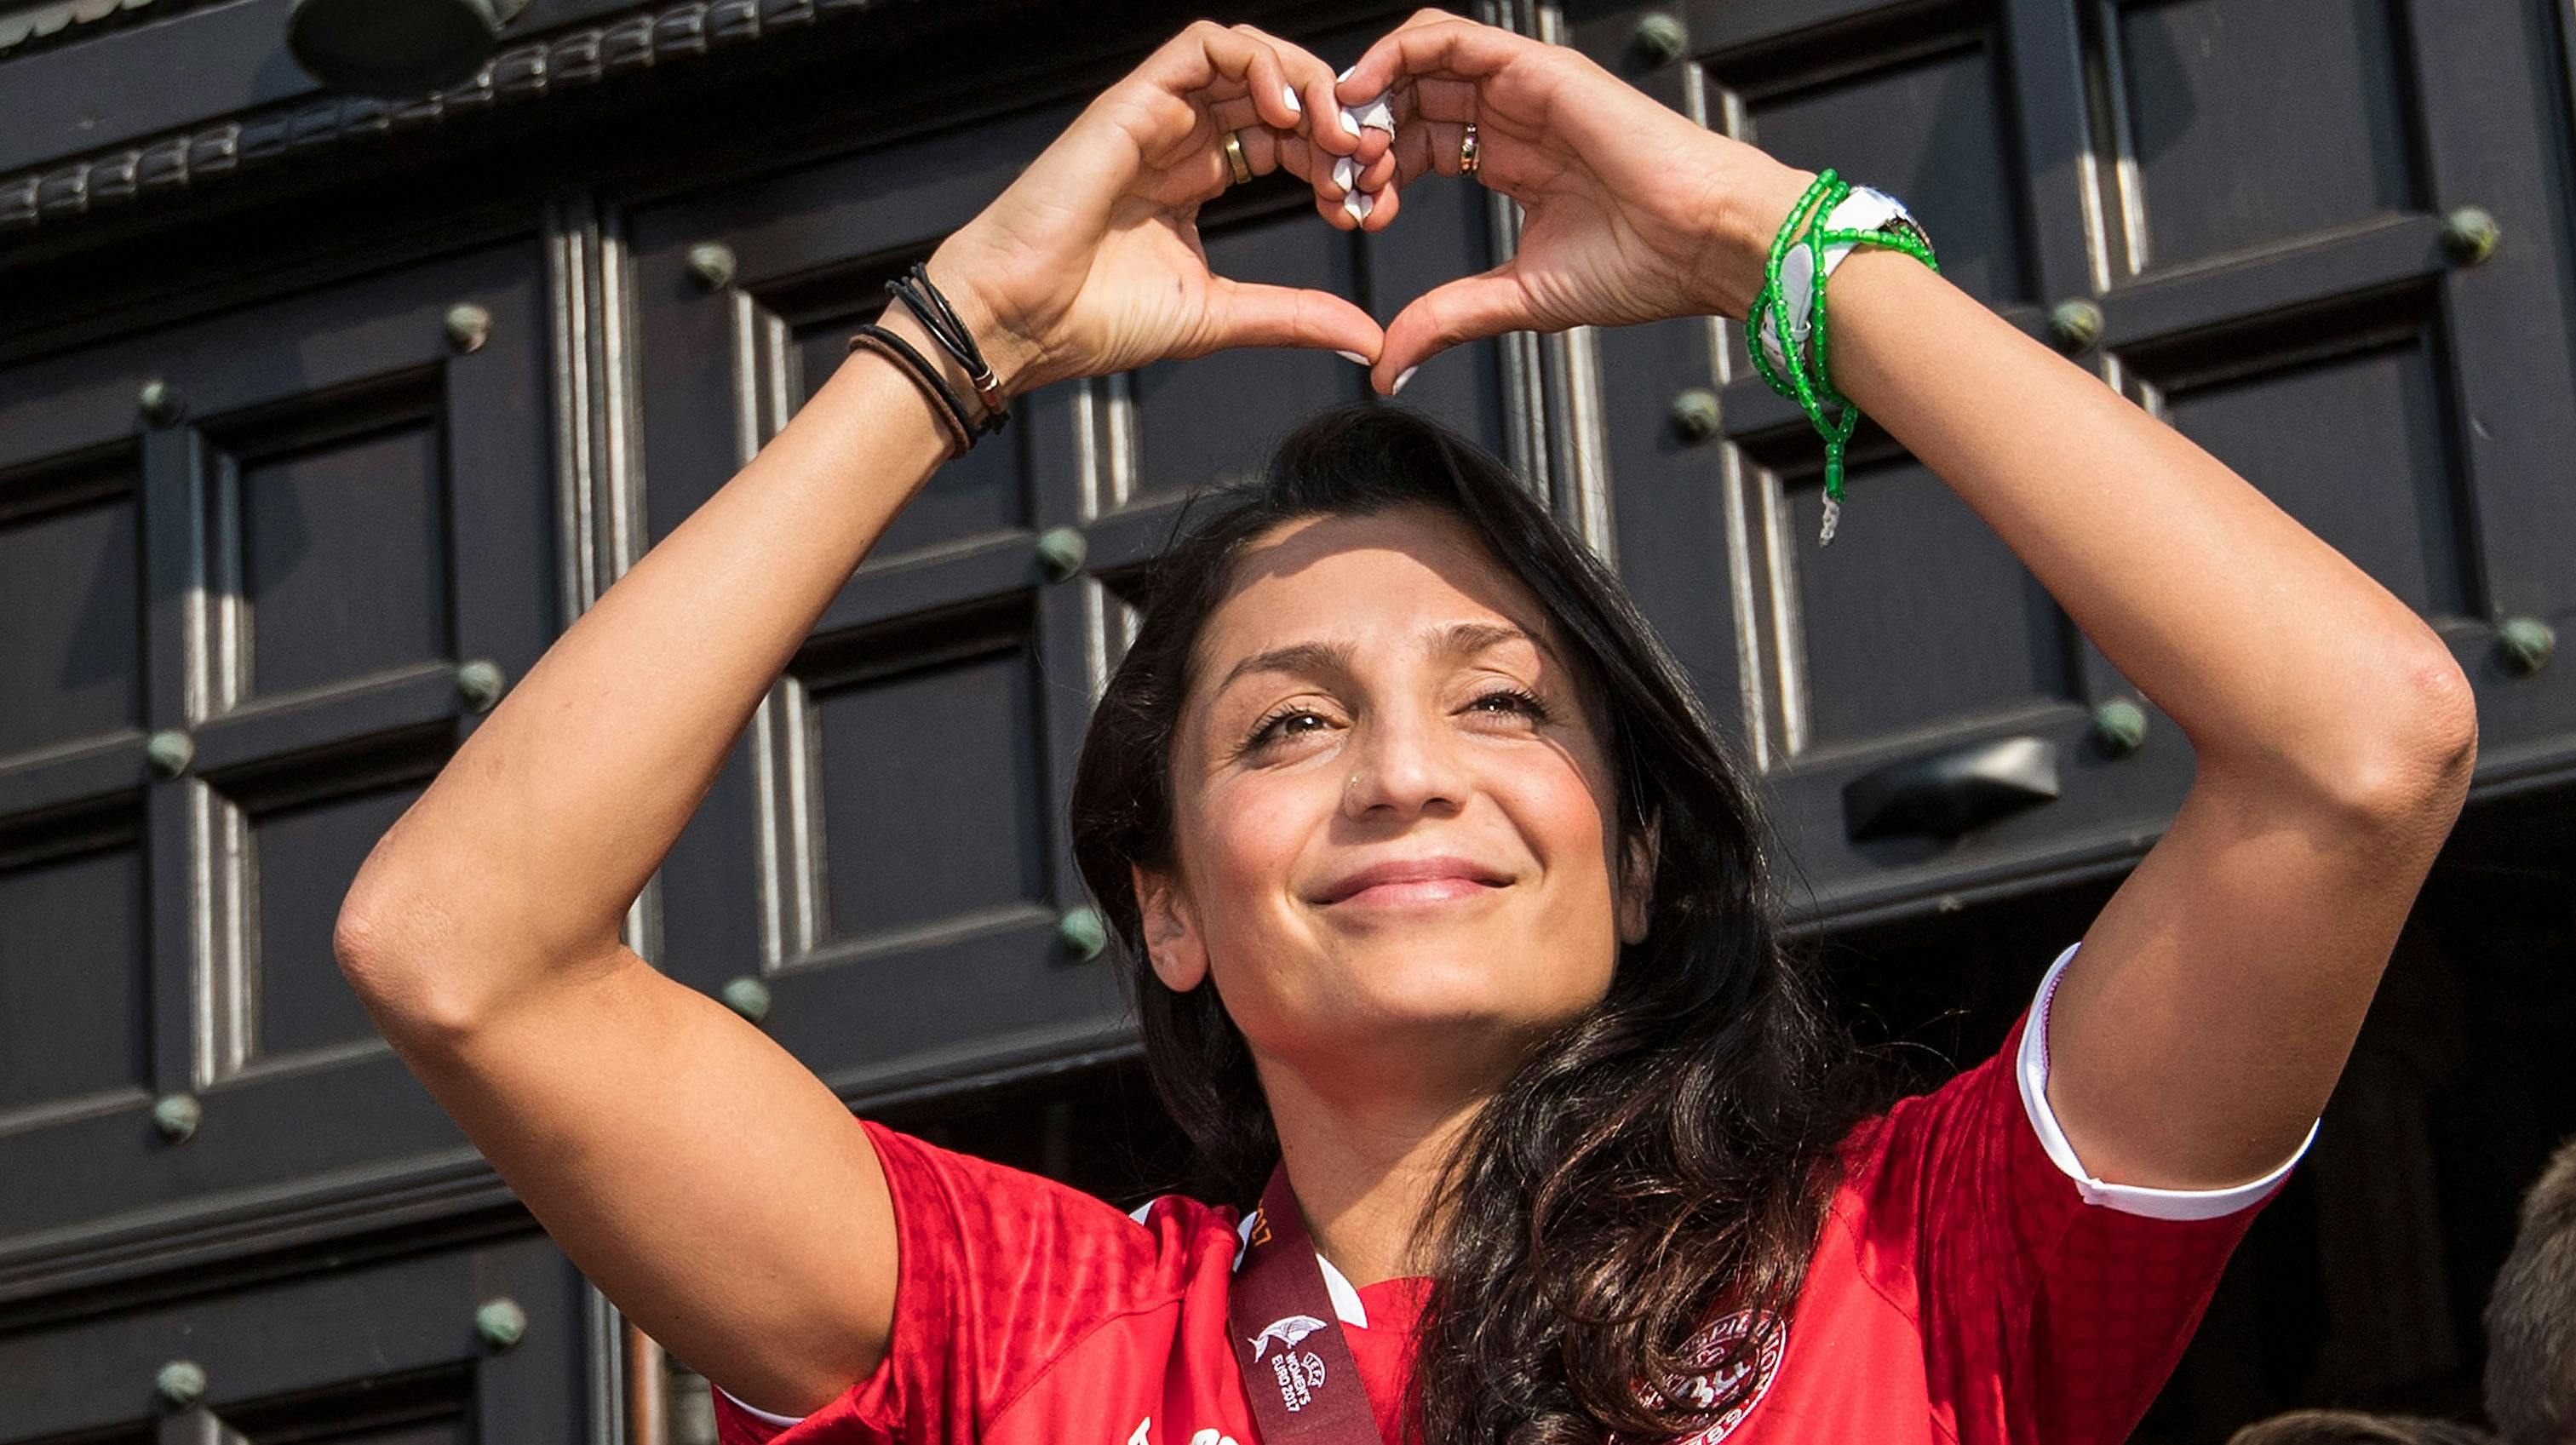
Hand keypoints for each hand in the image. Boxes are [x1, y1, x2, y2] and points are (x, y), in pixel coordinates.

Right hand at [922, 21, 1404, 398]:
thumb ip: (1294, 317)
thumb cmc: (1095, 320)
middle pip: (1275, 92)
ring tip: (1334, 131)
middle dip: (1332, 116)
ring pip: (1247, 56)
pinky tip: (1285, 111)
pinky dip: (1256, 63)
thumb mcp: (1221, 316)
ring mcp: (1156, 115)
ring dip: (1305, 81)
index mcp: (1197, 179)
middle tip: (1365, 158)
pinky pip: (1204, 46)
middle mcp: (1179, 138)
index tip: (1362, 197)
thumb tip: (1366, 339)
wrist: (1024, 320)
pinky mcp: (1133, 99)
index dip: (1331, 156)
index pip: (1284, 139)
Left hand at [1332, 9, 1815, 393]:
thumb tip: (1387, 365)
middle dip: (1363, 133)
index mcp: (1512, 160)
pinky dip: (1395, 55)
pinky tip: (1364, 91)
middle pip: (1411, 98)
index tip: (1355, 212)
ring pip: (1421, 59)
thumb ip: (1447, 319)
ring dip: (1372, 91)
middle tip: (1339, 177)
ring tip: (1345, 136)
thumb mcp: (1517, 298)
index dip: (1376, 171)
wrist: (1702, 241)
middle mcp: (1514, 117)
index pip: (1420, 142)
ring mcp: (1523, 88)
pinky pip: (1449, 37)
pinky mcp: (1535, 67)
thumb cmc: (1642, 265)